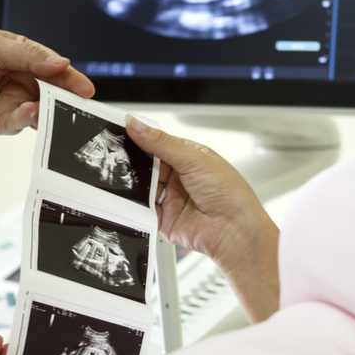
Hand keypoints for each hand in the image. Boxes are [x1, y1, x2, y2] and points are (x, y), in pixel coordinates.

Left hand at [0, 27, 94, 134]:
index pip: (54, 71)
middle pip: (52, 95)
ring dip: (50, 114)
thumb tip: (61, 63)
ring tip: (58, 111)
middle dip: (67, 101)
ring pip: (39, 113)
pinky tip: (30, 111)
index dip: (71, 79)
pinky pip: (17, 124)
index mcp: (22, 59)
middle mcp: (19, 83)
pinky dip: (27, 120)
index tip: (86, 89)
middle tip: (82, 106)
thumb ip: (29, 55)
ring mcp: (8, 104)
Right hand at [125, 116, 280, 321]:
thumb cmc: (229, 193)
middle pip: (147, 167)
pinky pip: (144, 211)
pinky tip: (135, 201)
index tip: (122, 133)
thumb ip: (161, 143)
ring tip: (129, 180)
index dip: (141, 140)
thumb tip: (136, 125)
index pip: (158, 144)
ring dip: (135, 186)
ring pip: (143, 188)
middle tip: (120, 158)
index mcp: (189, 158)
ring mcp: (172, 199)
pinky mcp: (165, 220)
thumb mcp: (193, 159)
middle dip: (135, 164)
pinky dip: (137, 207)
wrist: (235, 230)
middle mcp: (180, 177)